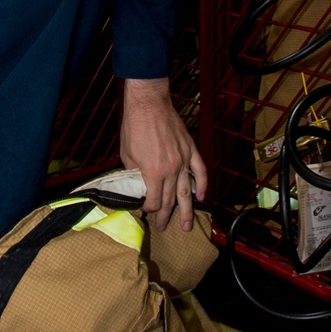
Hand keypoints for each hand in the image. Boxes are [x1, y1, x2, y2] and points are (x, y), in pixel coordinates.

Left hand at [119, 77, 207, 231]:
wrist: (149, 104)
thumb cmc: (134, 127)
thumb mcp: (127, 155)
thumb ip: (134, 173)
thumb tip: (137, 186)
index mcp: (153, 172)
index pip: (154, 200)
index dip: (149, 209)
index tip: (145, 211)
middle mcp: (171, 169)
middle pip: (170, 200)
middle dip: (165, 216)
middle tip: (163, 227)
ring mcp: (184, 160)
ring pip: (188, 191)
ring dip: (187, 210)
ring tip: (186, 225)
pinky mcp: (191, 150)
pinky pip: (201, 171)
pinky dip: (203, 185)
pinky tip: (202, 197)